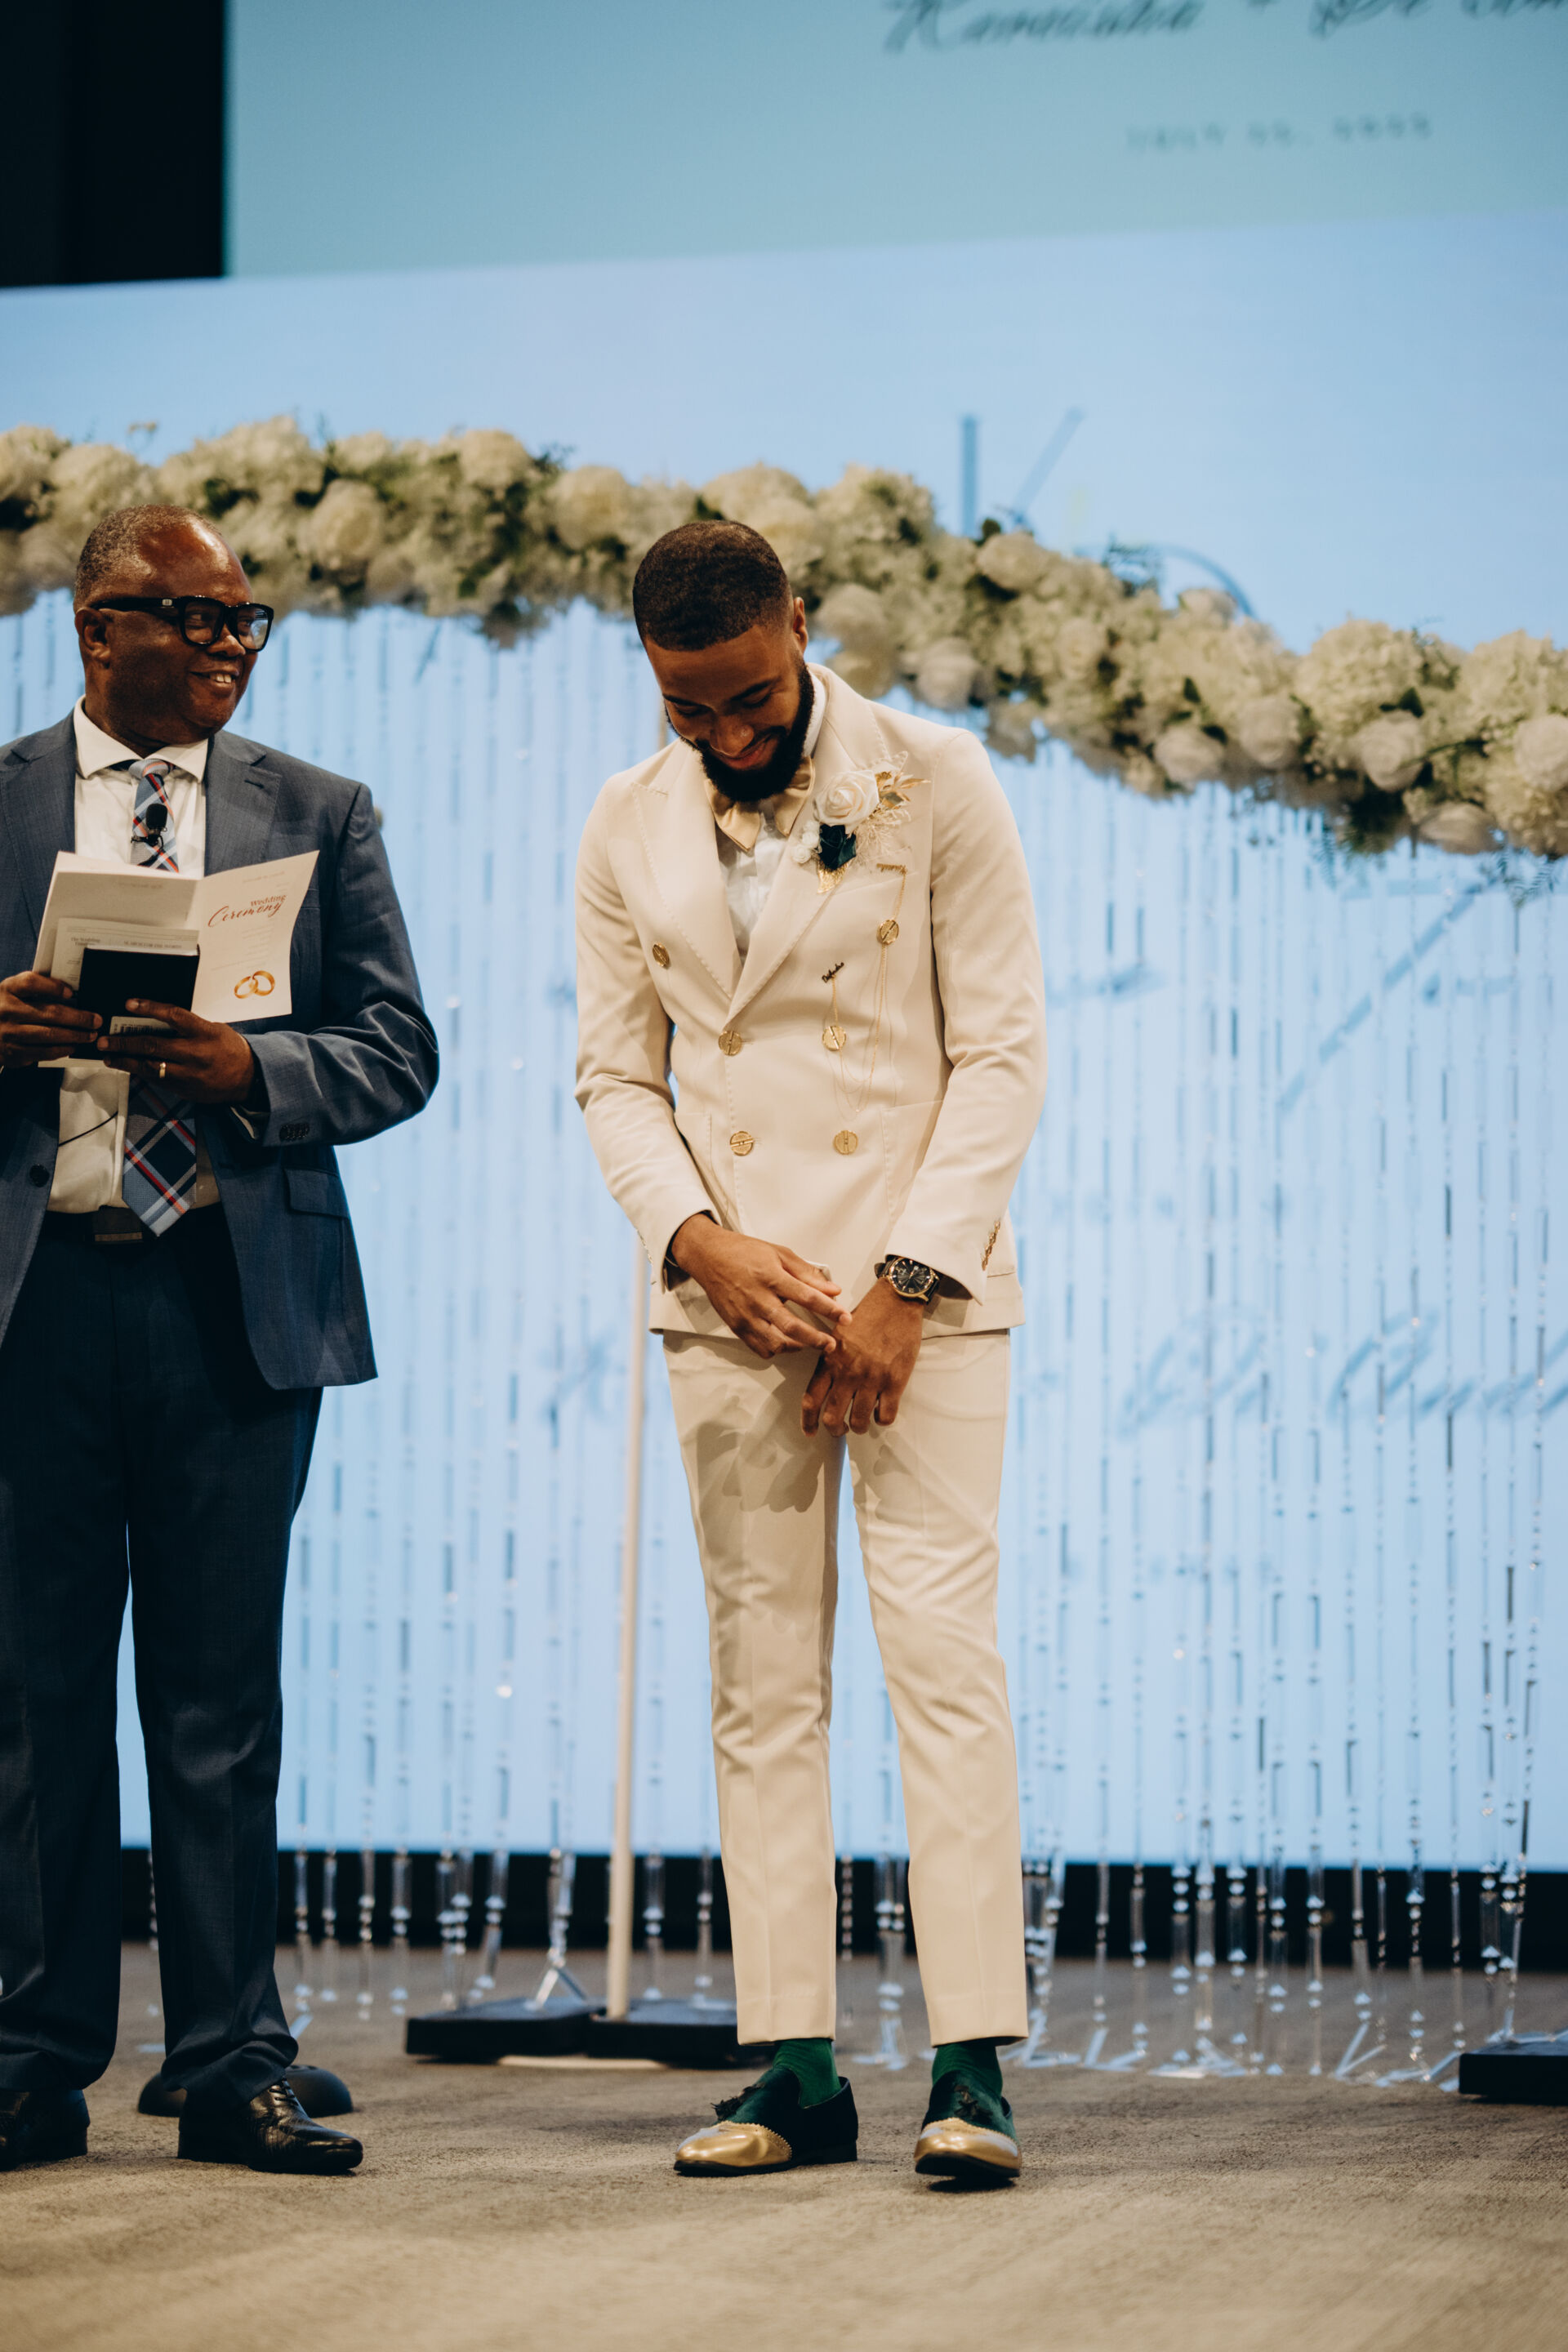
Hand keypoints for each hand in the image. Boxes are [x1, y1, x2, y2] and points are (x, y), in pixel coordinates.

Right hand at [0, 970, 101, 1067]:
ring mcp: (8, 1033)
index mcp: (7, 990)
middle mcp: (6, 1010)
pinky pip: (43, 1052)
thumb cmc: (3, 1009)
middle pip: (49, 1012)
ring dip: (75, 1036)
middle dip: (79, 1018)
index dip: (53, 987)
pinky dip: (62, 1050)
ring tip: (90, 1035)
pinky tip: (72, 1046)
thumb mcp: (10, 993)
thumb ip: (34, 989)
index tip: (71, 992)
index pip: (31, 983)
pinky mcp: (12, 1053)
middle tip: (96, 1020)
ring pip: (50, 1034)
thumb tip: (69, 993)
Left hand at [97, 1000, 255, 1104]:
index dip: (149, 1008)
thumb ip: (187, 1026)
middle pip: (153, 1045)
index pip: (173, 1016)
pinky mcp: (184, 1089)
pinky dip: (139, 1073)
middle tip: (104, 1040)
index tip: (128, 1004)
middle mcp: (195, 1053)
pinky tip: (127, 1067)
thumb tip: (155, 1019)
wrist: (249, 1078)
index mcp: (204, 1032)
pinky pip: (156, 1080)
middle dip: (124, 1043)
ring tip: (108, 1056)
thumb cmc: (229, 1048)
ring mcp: (189, 1074)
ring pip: (149, 1067)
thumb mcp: (214, 1029)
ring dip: (125, 1061)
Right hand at [670, 1215, 851, 1360]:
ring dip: (797, 1347)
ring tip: (809, 1343)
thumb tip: (832, 1289)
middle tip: (831, 1343)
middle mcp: (758, 1298)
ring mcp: (745, 1315)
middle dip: (816, 1339)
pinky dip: (776, 1350)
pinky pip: (760, 1348)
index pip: (807, 1297)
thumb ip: (807, 1273)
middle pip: (792, 1326)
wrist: (709, 1257)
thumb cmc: (743, 1252)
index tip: (844, 1317)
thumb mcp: (779, 1253)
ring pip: (775, 1343)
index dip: (830, 1310)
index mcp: (771, 1277)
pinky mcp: (736, 1326)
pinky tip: (785, 1342)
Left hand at [802, 1279, 925, 1435]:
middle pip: (833, 1417)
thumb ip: (830, 1360)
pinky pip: (885, 1415)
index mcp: (830, 1360)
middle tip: (840, 1429)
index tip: (810, 1432)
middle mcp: (848, 1373)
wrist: (895, 1302)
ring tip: (861, 1422)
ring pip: (859, 1421)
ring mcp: (872, 1379)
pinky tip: (881, 1412)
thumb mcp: (837, 1334)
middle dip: (835, 1430)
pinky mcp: (895, 1382)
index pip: (811, 1399)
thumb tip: (826, 1385)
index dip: (808, 1421)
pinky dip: (882, 1420)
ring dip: (859, 1427)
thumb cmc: (868, 1315)